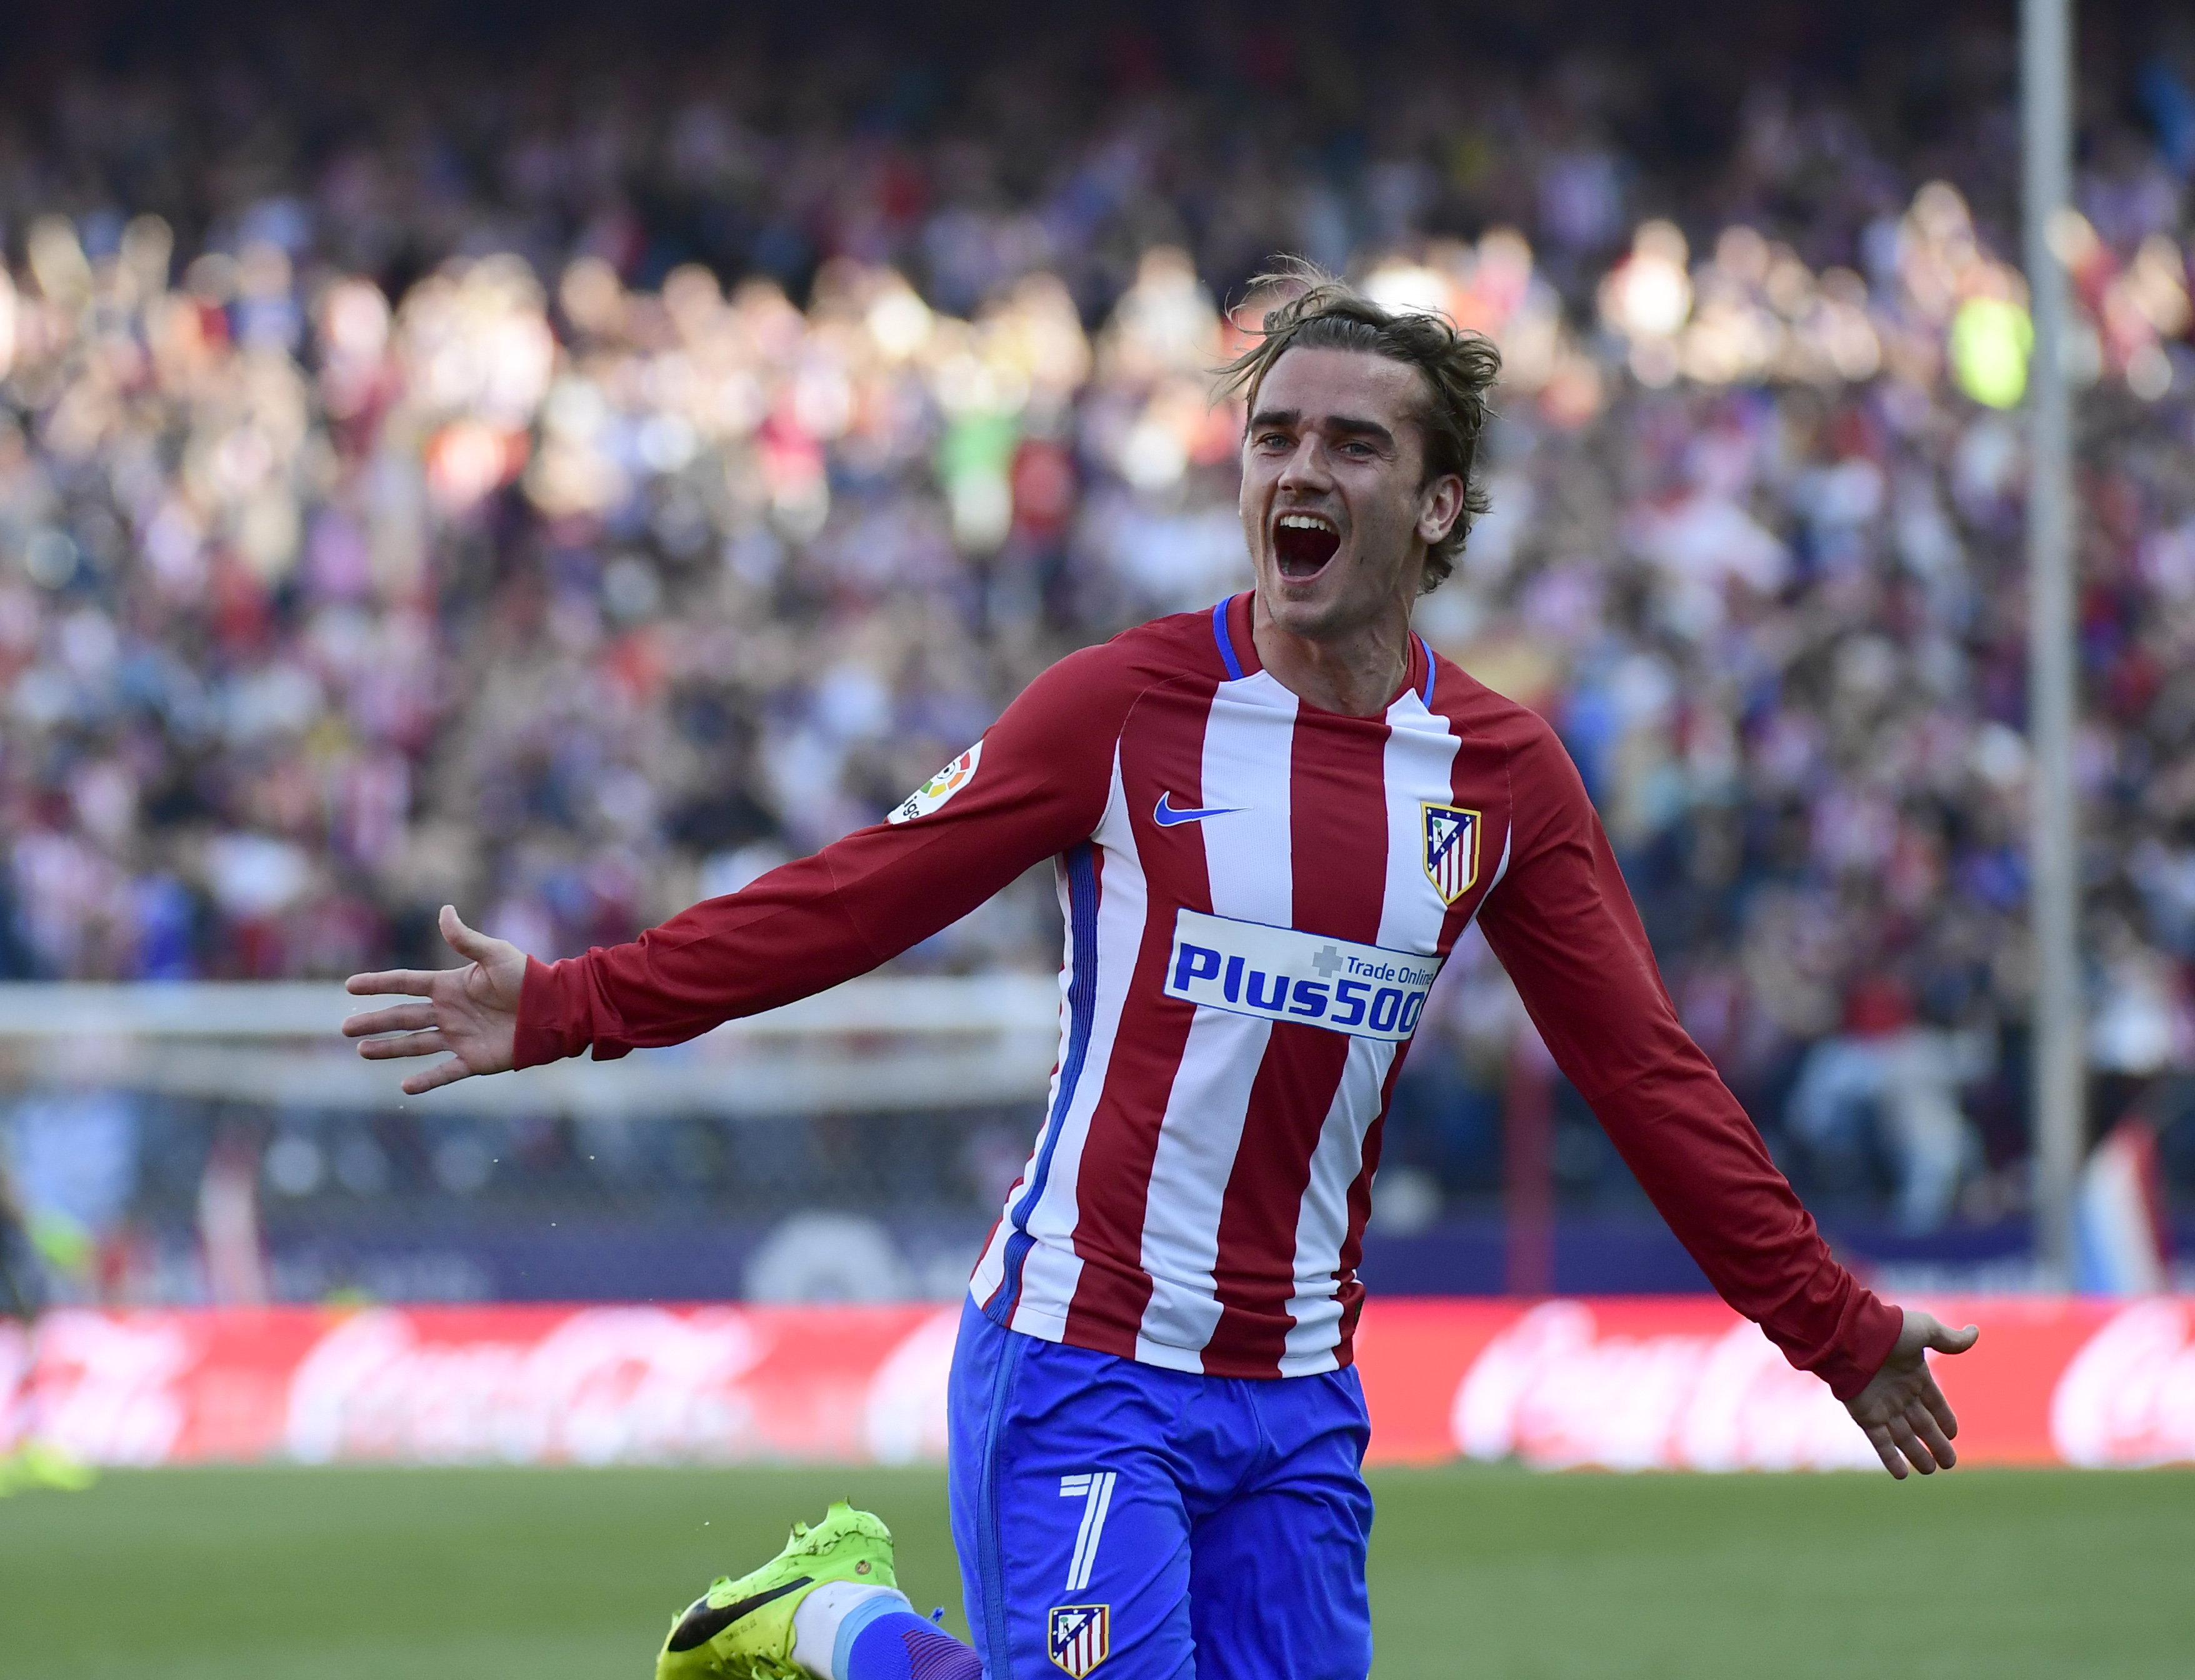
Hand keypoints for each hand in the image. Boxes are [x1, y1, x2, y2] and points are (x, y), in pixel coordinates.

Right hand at [342, 906, 525, 1094]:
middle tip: (345, 1027)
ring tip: (362, 1050)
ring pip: (415, 1044)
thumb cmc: (528, 977)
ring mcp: (459, 1037)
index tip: (349, 985)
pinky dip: (427, 1080)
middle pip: (403, 1017)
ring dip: (389, 1048)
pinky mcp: (474, 1059)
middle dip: (374, 1021)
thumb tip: (444, 911)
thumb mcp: (495, 954)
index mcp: (450, 986)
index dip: (379, 984)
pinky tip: (405, 1087)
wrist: (555, 1009)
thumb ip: (466, 939)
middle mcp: (449, 1012)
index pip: (406, 984)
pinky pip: (446, 1072)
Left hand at [1844, 1308, 1979, 1478]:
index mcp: (1913, 1374)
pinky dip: (1890, 1458)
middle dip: (1936, 1443)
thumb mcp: (1924, 1330)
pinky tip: (1902, 1474)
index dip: (1944, 1417)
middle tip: (1950, 1463)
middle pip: (1922, 1424)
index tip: (1953, 1433)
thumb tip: (1975, 1332)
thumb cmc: (1888, 1330)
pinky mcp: (1865, 1415)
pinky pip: (1880, 1441)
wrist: (1849, 1336)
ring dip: (1917, 1454)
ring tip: (1931, 1470)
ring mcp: (1881, 1405)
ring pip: (1903, 1436)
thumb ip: (1949, 1339)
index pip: (1933, 1401)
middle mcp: (1898, 1393)